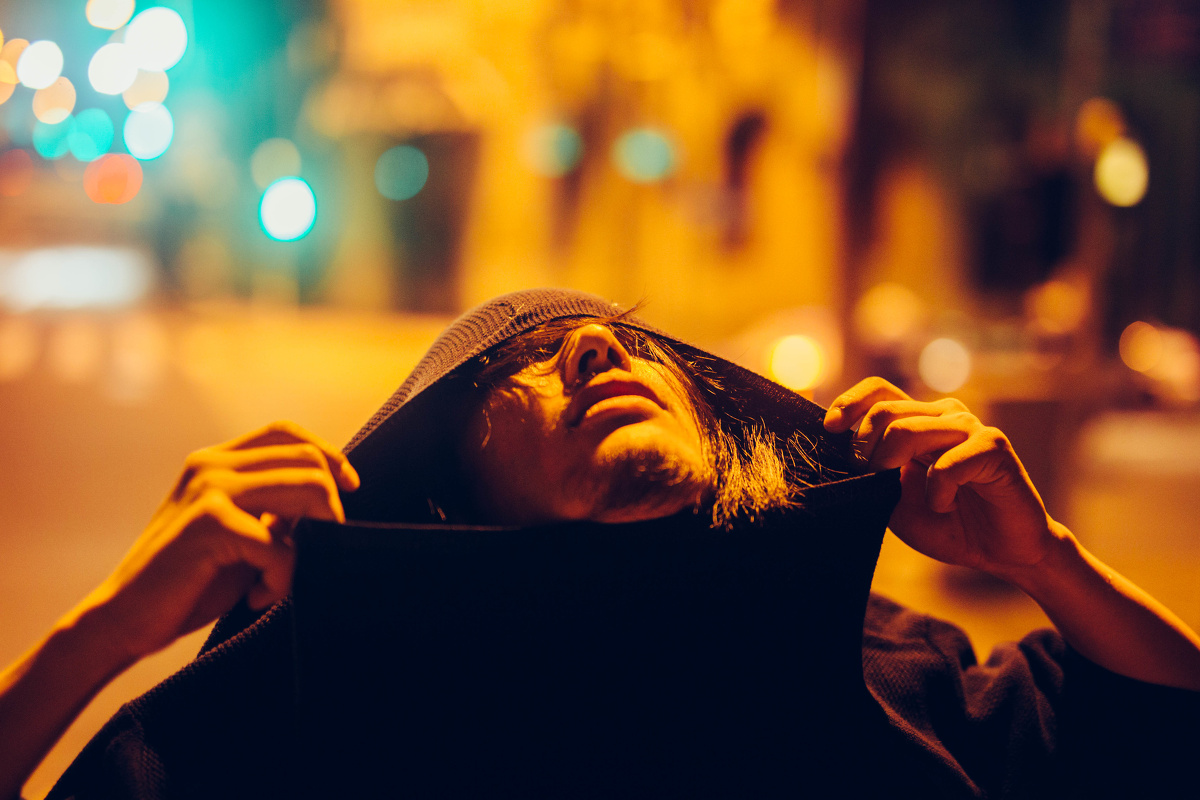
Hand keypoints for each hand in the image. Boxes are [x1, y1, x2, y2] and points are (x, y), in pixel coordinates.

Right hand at [77, 421, 359, 662]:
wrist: (124, 620)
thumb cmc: (189, 581)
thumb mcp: (241, 533)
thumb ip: (275, 511)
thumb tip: (332, 501)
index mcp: (215, 460)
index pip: (288, 433)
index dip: (329, 454)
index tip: (350, 488)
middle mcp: (211, 464)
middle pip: (310, 459)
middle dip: (330, 510)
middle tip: (314, 552)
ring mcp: (210, 488)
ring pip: (309, 489)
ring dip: (314, 542)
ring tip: (284, 579)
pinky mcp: (209, 522)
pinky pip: (282, 544)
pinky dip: (283, 577)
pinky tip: (259, 597)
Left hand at [824, 377, 1052, 576]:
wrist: (1002, 552)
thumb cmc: (948, 524)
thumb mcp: (895, 503)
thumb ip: (871, 478)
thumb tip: (838, 460)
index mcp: (919, 421)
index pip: (879, 390)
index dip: (850, 402)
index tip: (830, 428)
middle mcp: (943, 415)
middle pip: (885, 411)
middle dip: (865, 449)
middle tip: (873, 480)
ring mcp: (969, 427)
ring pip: (908, 430)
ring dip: (897, 471)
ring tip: (920, 501)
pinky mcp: (993, 446)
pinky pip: (946, 464)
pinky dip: (937, 493)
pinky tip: (945, 505)